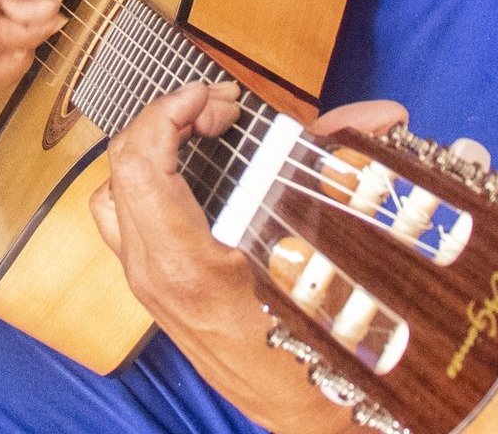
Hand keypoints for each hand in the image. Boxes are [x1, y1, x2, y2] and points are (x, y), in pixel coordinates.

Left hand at [90, 85, 412, 433]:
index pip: (140, 161)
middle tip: (223, 112)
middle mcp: (152, 272)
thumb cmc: (320, 347)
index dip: (169, 110)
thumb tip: (382, 117)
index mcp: (185, 263)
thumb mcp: (333, 252)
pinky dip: (152, 183)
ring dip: (154, 150)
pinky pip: (127, 221)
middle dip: (169, 120)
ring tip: (206, 136)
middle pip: (123, 165)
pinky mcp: (153, 291)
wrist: (305, 413)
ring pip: (115, 193)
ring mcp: (146, 284)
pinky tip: (200, 175)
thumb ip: (347, 169)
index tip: (212, 95)